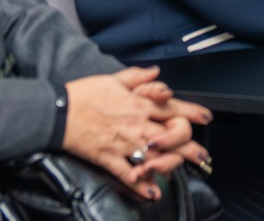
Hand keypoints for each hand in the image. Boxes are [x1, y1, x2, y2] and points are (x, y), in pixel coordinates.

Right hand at [63, 68, 209, 198]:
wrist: (57, 112)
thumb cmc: (84, 94)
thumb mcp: (114, 78)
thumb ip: (138, 77)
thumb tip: (156, 72)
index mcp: (139, 103)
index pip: (173, 108)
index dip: (193, 112)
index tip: (206, 117)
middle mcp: (136, 124)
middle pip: (171, 135)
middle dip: (190, 146)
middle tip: (202, 154)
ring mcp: (124, 142)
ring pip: (155, 155)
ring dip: (171, 165)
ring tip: (184, 171)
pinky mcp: (109, 158)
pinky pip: (128, 174)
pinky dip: (141, 184)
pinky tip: (152, 191)